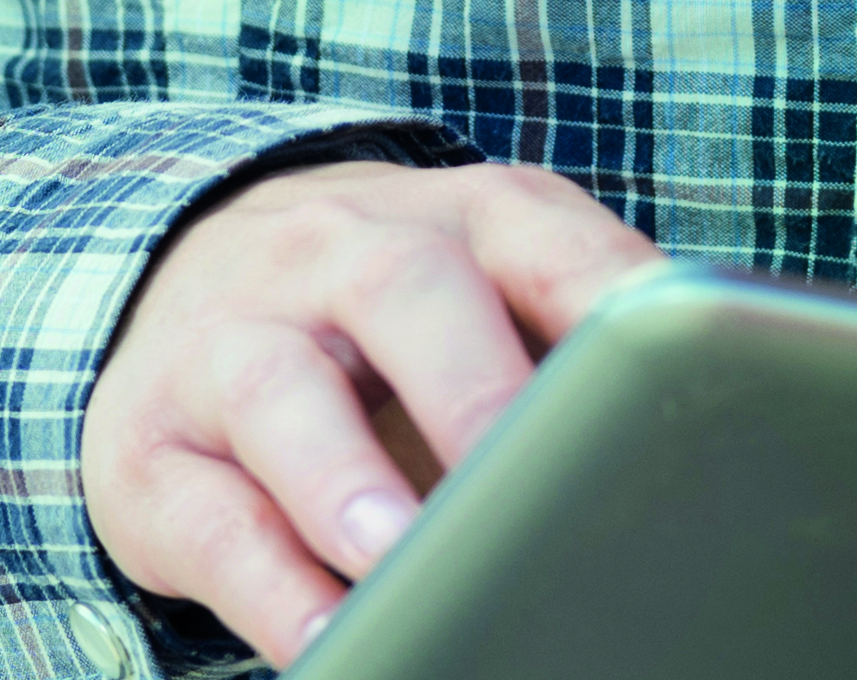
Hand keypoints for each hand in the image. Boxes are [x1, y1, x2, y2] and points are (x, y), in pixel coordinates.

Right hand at [82, 155, 660, 665]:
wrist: (184, 279)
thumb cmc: (389, 319)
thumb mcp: (484, 291)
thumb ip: (575, 342)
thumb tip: (701, 446)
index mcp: (457, 218)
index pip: (545, 238)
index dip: (607, 300)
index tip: (664, 369)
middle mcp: (339, 254)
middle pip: (406, 292)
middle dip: (472, 387)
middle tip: (524, 475)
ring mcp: (233, 340)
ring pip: (284, 393)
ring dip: (347, 481)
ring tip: (399, 554)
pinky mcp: (154, 445)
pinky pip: (213, 517)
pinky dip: (270, 588)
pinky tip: (326, 640)